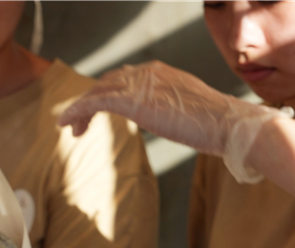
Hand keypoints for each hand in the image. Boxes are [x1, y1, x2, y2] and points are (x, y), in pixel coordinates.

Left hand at [59, 61, 285, 181]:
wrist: (227, 124)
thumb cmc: (217, 125)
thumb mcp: (190, 112)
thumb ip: (174, 110)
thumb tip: (175, 120)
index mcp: (161, 73)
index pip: (124, 77)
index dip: (106, 94)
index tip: (97, 113)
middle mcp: (149, 72)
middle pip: (108, 81)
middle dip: (90, 102)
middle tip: (77, 125)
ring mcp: (141, 84)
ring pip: (98, 91)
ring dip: (80, 109)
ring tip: (70, 129)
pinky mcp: (134, 101)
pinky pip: (95, 101)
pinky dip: (77, 111)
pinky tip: (67, 124)